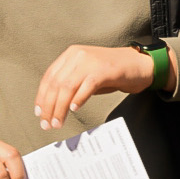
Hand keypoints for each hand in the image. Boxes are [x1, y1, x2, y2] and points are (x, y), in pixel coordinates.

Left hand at [34, 45, 158, 129]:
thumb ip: (71, 83)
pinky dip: (79, 98)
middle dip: (49, 107)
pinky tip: (74, 109)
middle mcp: (78, 55)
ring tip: (58, 122)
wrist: (140, 65)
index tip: (39, 114)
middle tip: (47, 124)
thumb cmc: (113, 72)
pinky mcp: (105, 69)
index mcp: (71, 54)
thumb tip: (52, 105)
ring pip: (67, 86)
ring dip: (60, 108)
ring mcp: (92, 61)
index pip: (49, 77)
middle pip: (56, 84)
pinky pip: (87, 85)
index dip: (41, 97)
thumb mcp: (87, 74)